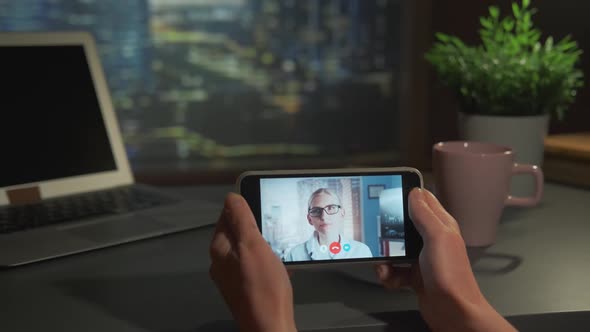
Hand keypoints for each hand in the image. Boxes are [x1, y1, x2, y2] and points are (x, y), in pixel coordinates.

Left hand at [209, 193, 295, 331]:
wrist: (269, 326)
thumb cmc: (262, 291)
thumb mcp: (253, 246)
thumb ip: (241, 219)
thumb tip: (232, 197)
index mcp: (220, 249)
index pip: (226, 215)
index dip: (244, 206)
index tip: (262, 202)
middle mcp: (223, 262)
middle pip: (238, 232)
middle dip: (257, 226)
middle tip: (274, 226)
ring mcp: (234, 276)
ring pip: (249, 249)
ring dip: (264, 244)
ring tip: (279, 246)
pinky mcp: (246, 287)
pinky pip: (256, 265)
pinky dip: (268, 260)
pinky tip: (280, 265)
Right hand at [376, 188, 515, 331]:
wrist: (453, 312)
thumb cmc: (451, 276)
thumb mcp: (437, 238)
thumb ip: (425, 214)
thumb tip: (414, 192)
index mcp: (440, 225)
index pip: (422, 201)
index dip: (405, 196)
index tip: (387, 197)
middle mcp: (430, 239)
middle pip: (401, 227)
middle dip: (386, 234)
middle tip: (381, 240)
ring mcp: (421, 258)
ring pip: (393, 249)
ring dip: (384, 258)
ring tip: (385, 266)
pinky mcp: (413, 275)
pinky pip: (393, 269)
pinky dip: (388, 275)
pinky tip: (391, 279)